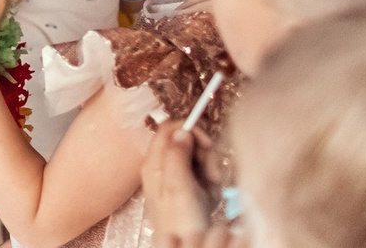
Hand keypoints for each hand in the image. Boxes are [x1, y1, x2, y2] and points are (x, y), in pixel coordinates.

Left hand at [141, 121, 217, 245]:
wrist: (186, 245)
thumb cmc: (181, 221)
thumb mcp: (179, 186)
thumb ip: (177, 155)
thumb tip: (181, 131)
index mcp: (154, 162)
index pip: (169, 128)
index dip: (190, 130)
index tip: (207, 144)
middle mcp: (161, 166)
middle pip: (186, 141)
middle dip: (205, 154)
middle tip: (211, 174)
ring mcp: (174, 176)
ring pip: (198, 157)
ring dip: (211, 170)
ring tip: (211, 190)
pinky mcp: (186, 186)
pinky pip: (203, 173)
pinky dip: (211, 182)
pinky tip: (210, 196)